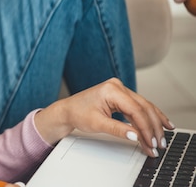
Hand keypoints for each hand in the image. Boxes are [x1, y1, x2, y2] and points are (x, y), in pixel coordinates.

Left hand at [34, 78, 173, 157]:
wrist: (68, 110)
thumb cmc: (78, 113)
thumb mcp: (97, 124)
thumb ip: (118, 130)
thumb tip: (136, 137)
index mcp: (111, 90)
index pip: (136, 110)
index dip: (146, 128)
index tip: (151, 142)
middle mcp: (118, 86)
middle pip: (144, 108)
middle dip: (153, 128)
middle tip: (160, 144)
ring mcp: (120, 90)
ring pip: (144, 107)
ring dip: (154, 123)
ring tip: (163, 138)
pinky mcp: (121, 95)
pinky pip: (139, 107)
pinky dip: (149, 118)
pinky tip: (161, 125)